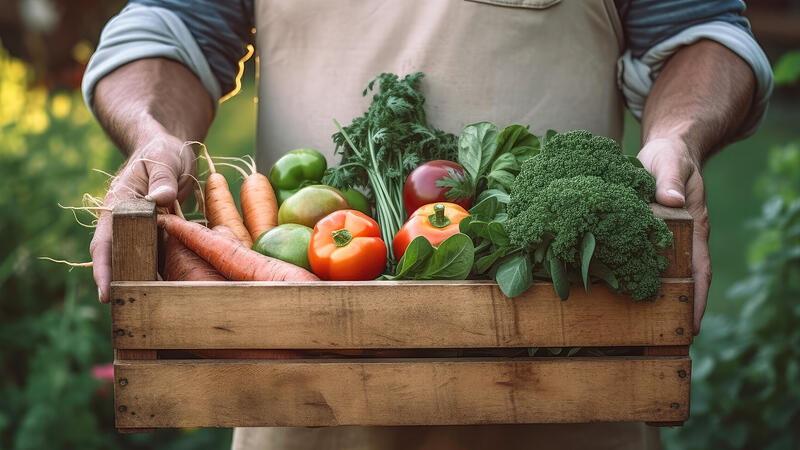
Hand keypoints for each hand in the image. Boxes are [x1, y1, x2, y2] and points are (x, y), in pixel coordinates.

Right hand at [90, 134, 196, 302]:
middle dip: (121, 287)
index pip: (106, 241)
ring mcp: (142, 232)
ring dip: (143, 286)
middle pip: (119, 260)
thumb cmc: (163, 152)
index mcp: (118, 205)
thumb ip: (162, 178)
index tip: (105, 293)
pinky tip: (174, 296)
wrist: (170, 152)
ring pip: (139, 264)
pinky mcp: (159, 236)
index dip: (103, 268)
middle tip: (127, 316)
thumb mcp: (164, 159)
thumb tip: (160, 198)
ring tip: (150, 315)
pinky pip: (159, 259)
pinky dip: (163, 275)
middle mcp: (125, 223)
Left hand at [637, 137, 709, 334]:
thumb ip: (669, 179)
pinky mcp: (645, 233)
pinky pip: (643, 260)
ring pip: (662, 274)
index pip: (700, 270)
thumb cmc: (670, 157)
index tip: (692, 326)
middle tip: (665, 340)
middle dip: (676, 310)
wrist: (665, 150)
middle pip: (682, 280)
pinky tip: (619, 293)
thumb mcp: (670, 162)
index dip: (697, 299)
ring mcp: (664, 238)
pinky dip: (636, 278)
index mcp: (693, 227)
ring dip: (655, 298)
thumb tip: (670, 199)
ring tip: (640, 329)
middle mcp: (681, 238)